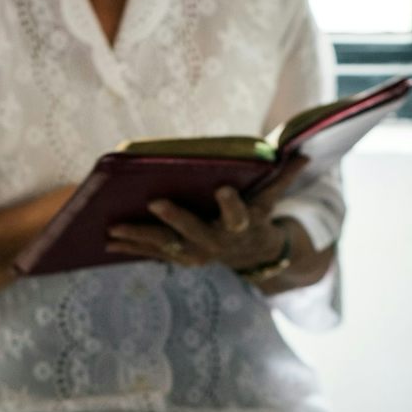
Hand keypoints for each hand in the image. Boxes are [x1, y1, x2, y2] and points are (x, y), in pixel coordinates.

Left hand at [105, 154, 308, 270]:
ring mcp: (198, 255)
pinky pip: (153, 255)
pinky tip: (107, 241)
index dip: (232, 204)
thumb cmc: (258, 215)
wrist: (252, 255)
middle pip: (195, 232)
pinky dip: (131, 248)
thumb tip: (304, 152)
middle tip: (155, 202)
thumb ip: (284, 175)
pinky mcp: (181, 260)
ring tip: (113, 227)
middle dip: (176, 219)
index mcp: (241, 225)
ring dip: (140, 238)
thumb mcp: (272, 197)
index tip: (224, 189)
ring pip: (167, 246)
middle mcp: (218, 244)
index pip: (238, 215)